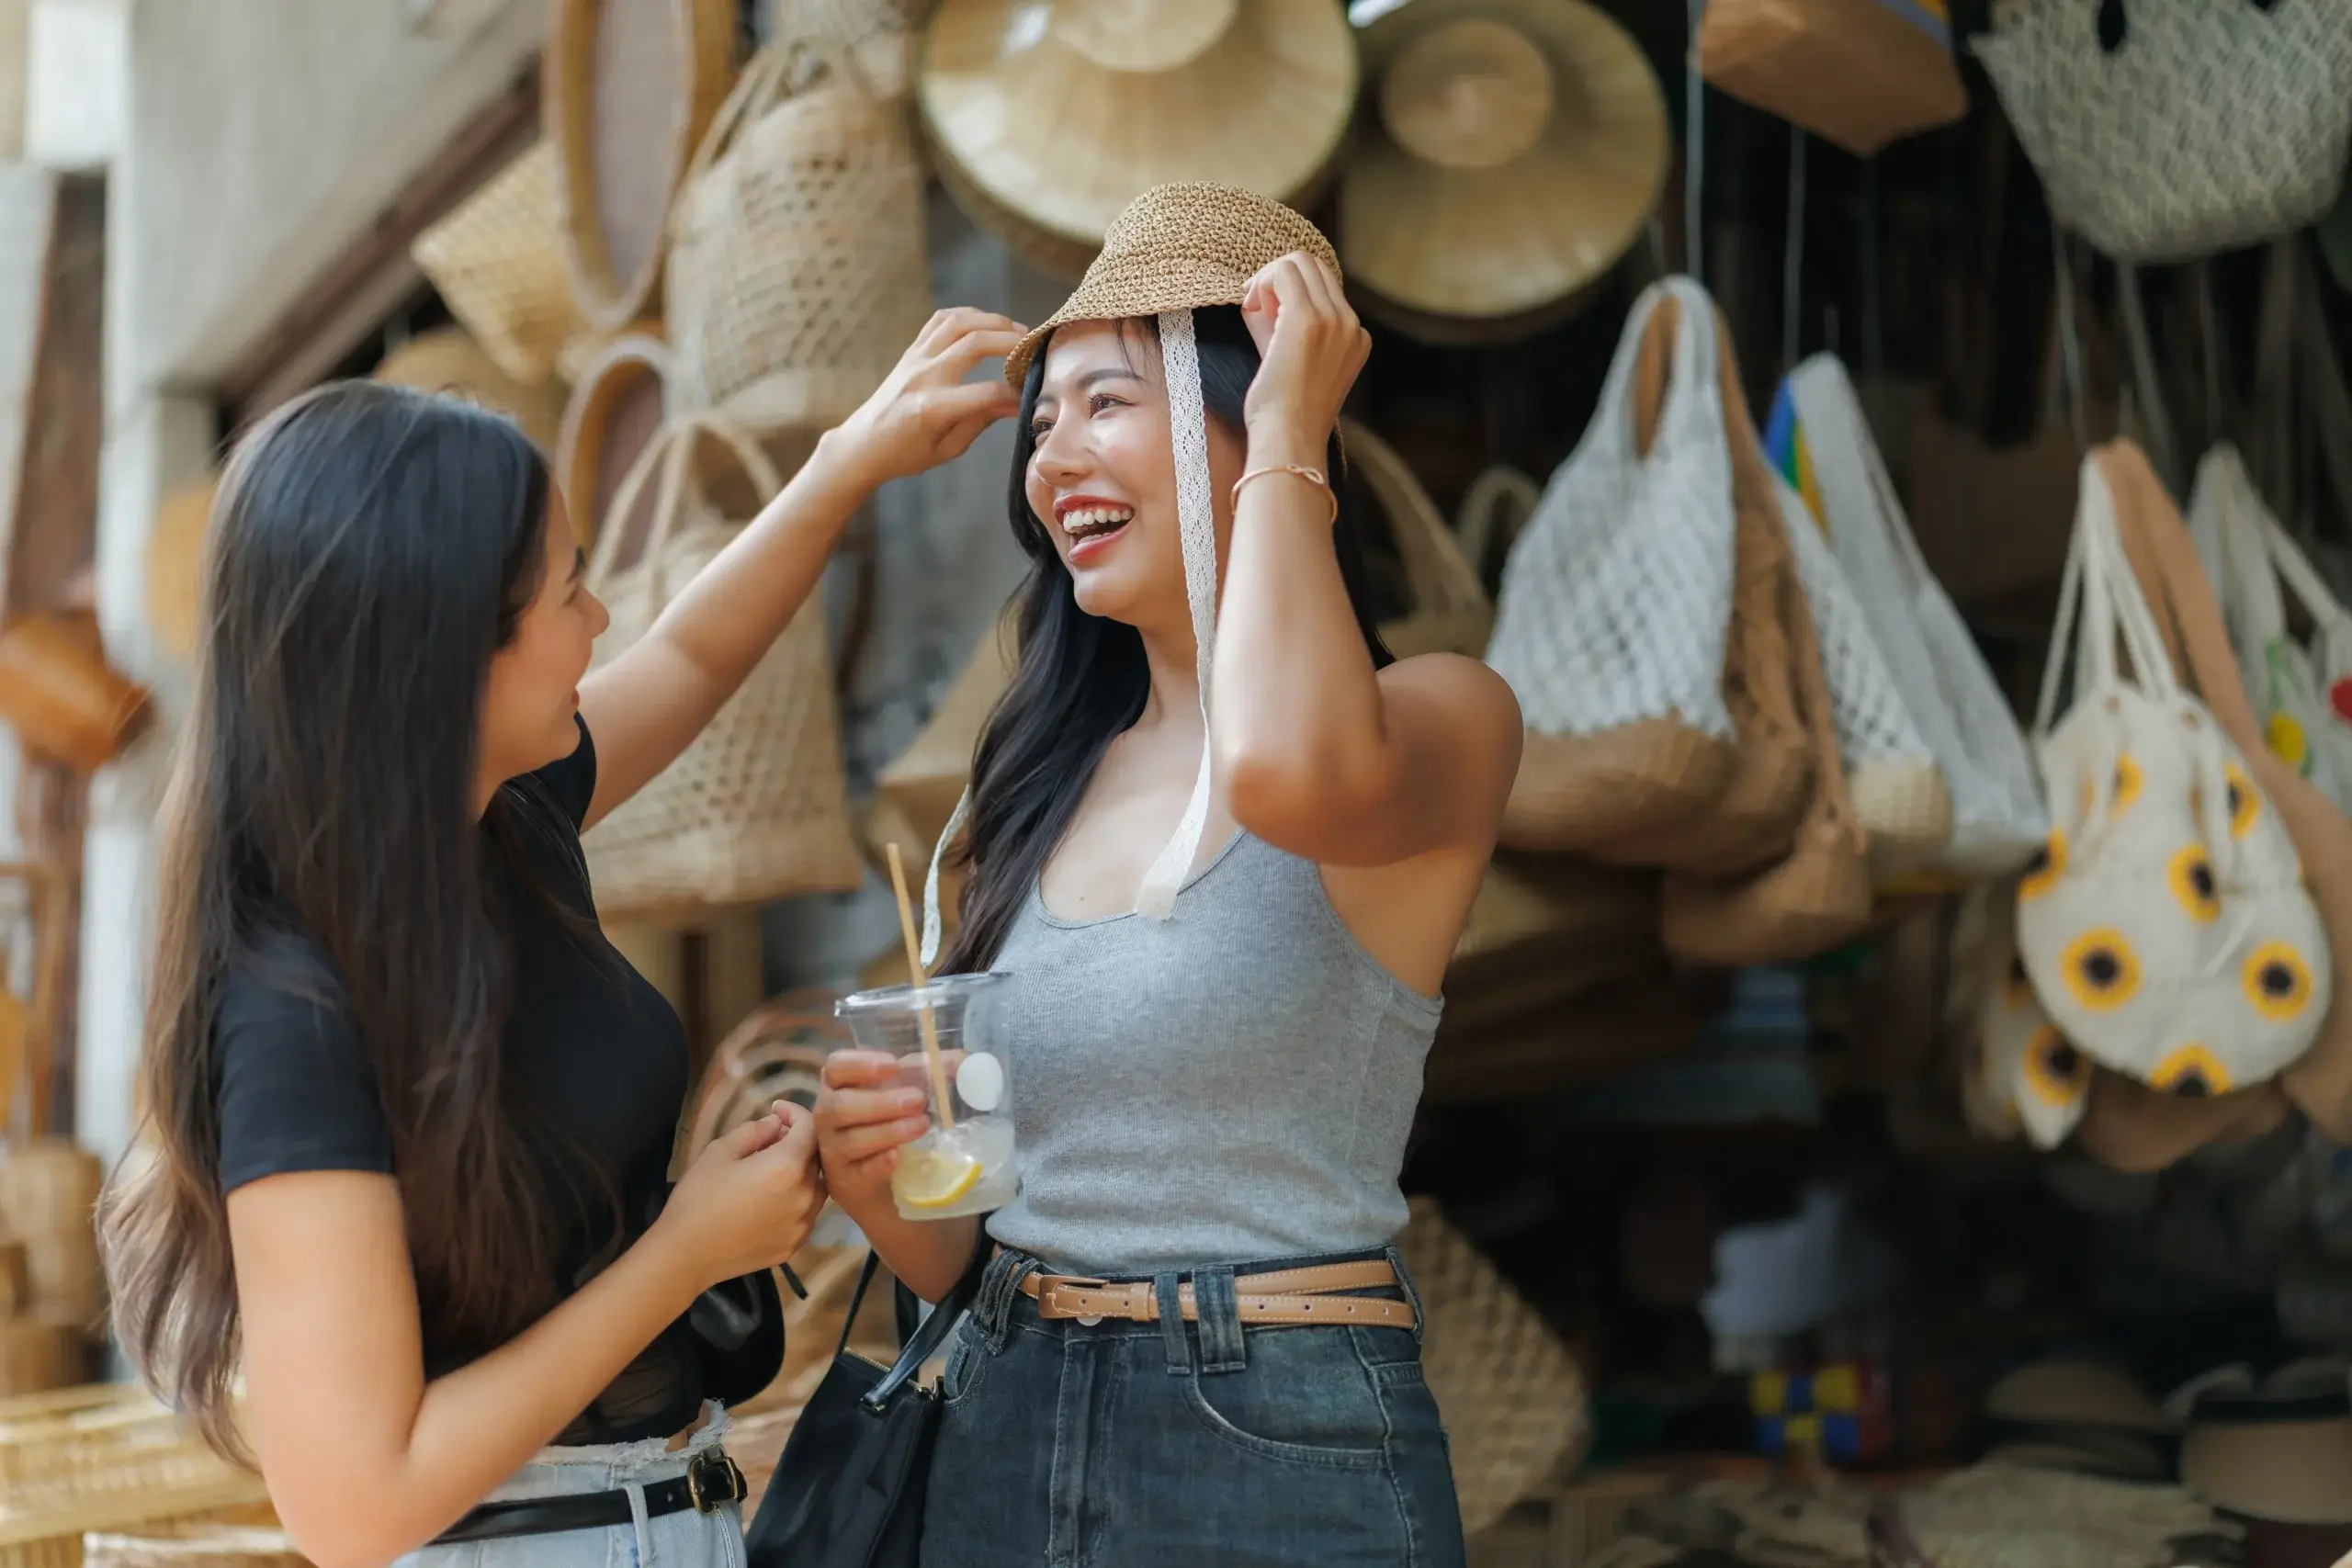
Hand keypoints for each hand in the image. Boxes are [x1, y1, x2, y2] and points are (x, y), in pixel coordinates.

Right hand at [654, 1102, 826, 1288]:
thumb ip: (754, 1131)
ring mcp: (803, 1225)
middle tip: (774, 1136)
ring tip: (775, 1167)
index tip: (777, 1108)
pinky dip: (798, 1199)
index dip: (796, 1113)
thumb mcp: (720, 1152)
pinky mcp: (794, 1246)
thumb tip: (776, 1124)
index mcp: (787, 1167)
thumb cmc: (698, 1197)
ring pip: (816, 1187)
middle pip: (817, 1158)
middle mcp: (805, 1196)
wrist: (686, 1254)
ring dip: (803, 1171)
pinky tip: (774, 1198)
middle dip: (799, 1140)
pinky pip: (806, 1215)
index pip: (809, 1129)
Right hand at [814, 1050, 933, 1215]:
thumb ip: (935, 1074)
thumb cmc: (898, 1124)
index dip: (860, 1063)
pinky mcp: (847, 1183)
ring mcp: (834, 1152)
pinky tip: (898, 1157)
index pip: (836, 1067)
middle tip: (918, 1100)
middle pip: (839, 1106)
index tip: (893, 1064)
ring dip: (887, 1131)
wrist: (893, 1183)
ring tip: (921, 1125)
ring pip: (850, 1140)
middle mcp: (830, 1117)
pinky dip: (878, 1164)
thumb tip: (957, 1063)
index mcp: (842, 1086)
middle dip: (880, 1102)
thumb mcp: (915, 1093)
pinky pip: (858, 1173)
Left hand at [826, 308, 1027, 490]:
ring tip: (1015, 331)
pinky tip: (985, 323)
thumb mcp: (948, 449)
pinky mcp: (910, 351)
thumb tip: (1015, 403)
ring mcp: (915, 359)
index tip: (1030, 397)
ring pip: (958, 323)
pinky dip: (966, 315)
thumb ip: (981, 420)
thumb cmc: (905, 455)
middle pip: (974, 343)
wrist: (863, 444)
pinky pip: (940, 321)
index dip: (1014, 394)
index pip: (987, 392)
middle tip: (1033, 347)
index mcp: (933, 408)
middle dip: (1010, 341)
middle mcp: (923, 376)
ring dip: (991, 321)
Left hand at [1238, 252, 1369, 462]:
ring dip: (1268, 279)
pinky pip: (1283, 272)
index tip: (1265, 312)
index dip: (1288, 290)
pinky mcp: (1309, 320)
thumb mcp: (1292, 361)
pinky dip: (1261, 283)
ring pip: (1299, 262)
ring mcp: (1334, 320)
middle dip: (1277, 278)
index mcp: (1356, 337)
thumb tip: (1258, 295)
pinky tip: (1251, 307)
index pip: (1323, 285)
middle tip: (1256, 307)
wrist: (1288, 439)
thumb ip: (1282, 326)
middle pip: (1314, 265)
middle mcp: (1351, 325)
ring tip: (1255, 310)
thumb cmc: (1283, 412)